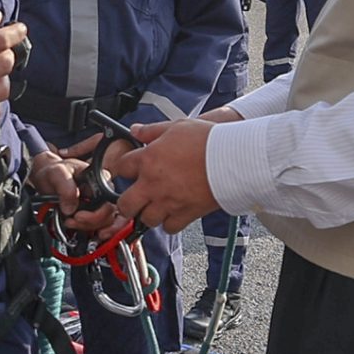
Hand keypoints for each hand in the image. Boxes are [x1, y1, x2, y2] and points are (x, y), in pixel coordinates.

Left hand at [106, 119, 219, 233]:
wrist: (233, 157)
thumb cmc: (208, 140)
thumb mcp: (177, 126)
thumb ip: (153, 130)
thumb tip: (136, 130)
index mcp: (148, 159)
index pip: (120, 168)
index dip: (121, 169)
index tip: (126, 171)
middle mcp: (153, 183)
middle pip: (125, 204)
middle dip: (126, 203)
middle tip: (133, 199)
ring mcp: (168, 201)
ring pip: (145, 219)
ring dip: (148, 214)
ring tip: (156, 206)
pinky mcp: (185, 213)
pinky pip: (169, 228)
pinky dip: (169, 223)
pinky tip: (174, 213)